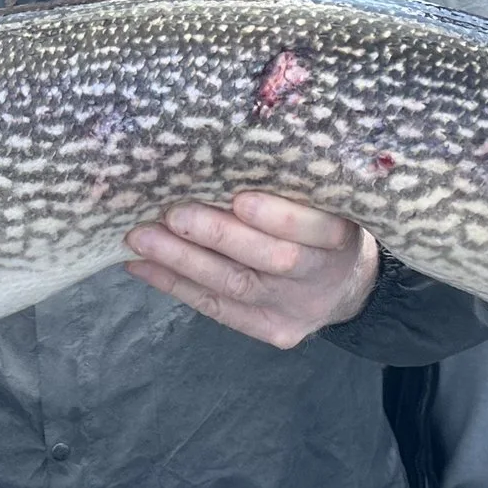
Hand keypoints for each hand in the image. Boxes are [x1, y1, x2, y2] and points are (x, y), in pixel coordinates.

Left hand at [123, 191, 379, 348]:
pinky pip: (217, 308)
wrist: (346, 284)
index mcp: (340, 234)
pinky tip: (142, 265)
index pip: (312, 227)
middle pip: (269, 259)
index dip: (277, 216)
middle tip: (172, 213)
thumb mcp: (319, 199)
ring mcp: (295, 308)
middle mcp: (320, 275)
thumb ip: (283, 183)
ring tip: (142, 237)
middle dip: (217, 235)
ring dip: (182, 260)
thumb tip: (210, 157)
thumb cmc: (318, 223)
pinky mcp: (272, 331)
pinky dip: (175, 284)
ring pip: (234, 286)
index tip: (238, 197)